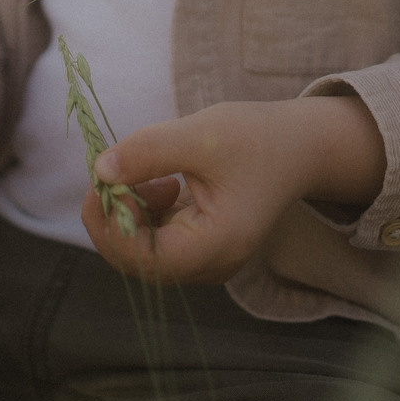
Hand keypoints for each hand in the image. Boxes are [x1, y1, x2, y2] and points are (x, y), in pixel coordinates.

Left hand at [79, 96, 384, 284]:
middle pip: (138, 262)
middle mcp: (211, 265)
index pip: (146, 258)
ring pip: (142, 254)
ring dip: (127, 215)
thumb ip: (149, 152)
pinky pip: (155, 243)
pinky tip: (160, 184)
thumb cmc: (258, 138)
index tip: (104, 178)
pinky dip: (143, 215)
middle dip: (114, 218)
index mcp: (218, 245)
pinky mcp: (200, 249)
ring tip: (146, 174)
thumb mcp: (202, 134)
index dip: (113, 223)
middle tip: (110, 172)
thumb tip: (100, 170)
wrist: (299, 147)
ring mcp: (206, 261)